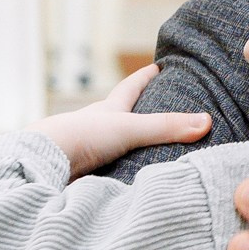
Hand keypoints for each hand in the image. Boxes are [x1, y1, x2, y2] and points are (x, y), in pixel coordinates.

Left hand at [27, 64, 210, 178]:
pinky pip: (109, 173)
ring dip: (130, 149)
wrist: (42, 166)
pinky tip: (132, 183)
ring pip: (114, 147)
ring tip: (154, 154)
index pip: (130, 88)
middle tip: (160, 108)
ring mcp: (89, 152)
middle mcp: (97, 128)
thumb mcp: (129, 128)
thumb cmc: (80, 137)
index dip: (145, 77)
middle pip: (121, 116)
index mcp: (107, 111)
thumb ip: (166, 127)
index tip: (158, 66)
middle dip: (139, 113)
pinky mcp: (85, 176)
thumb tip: (207, 122)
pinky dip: (122, 175)